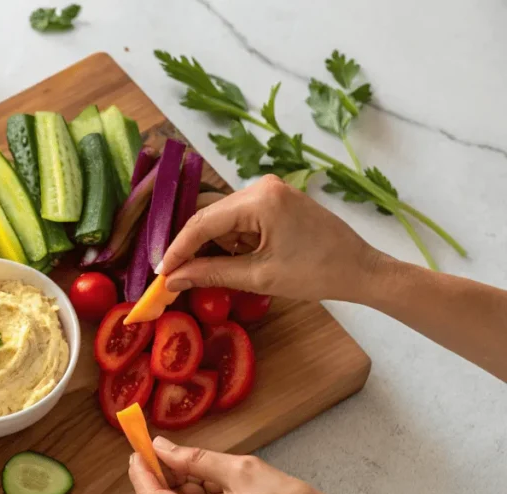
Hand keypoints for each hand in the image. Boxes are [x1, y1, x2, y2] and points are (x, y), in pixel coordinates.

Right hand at [156, 175, 385, 302]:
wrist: (360, 269)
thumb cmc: (317, 273)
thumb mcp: (259, 277)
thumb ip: (211, 274)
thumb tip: (174, 280)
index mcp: (259, 199)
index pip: (202, 223)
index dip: (177, 250)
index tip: (160, 274)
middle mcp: (261, 186)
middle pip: (208, 215)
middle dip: (190, 247)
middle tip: (172, 275)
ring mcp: (269, 191)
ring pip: (221, 218)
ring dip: (210, 246)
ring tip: (197, 273)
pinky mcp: (275, 201)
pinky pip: (238, 219)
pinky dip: (228, 241)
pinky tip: (225, 262)